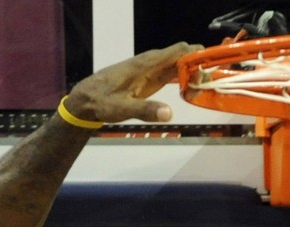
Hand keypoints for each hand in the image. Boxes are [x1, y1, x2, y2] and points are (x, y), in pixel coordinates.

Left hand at [64, 43, 201, 123]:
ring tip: (196, 93)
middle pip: (184, 54)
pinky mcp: (152, 77)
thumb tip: (169, 113)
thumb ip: (146, 110)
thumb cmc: (102, 102)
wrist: (86, 99)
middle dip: (198, 67)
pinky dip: (186, 78)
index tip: (203, 77)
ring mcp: (152, 69)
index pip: (179, 50)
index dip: (196, 59)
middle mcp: (152, 62)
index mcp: (146, 64)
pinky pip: (174, 71)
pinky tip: (189, 92)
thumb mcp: (122, 109)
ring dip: (193, 74)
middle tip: (200, 89)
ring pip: (181, 62)